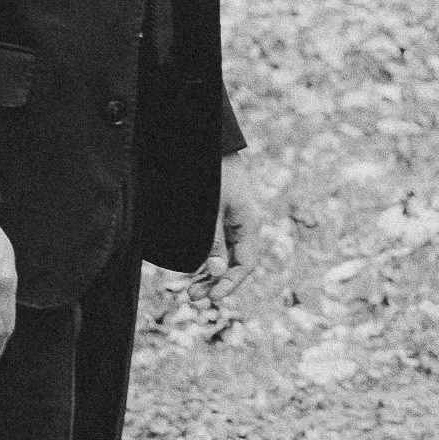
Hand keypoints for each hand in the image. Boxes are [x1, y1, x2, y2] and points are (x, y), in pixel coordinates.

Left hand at [194, 155, 261, 297]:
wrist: (209, 141)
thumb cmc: (213, 173)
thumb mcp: (212, 209)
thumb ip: (213, 241)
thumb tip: (215, 272)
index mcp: (248, 223)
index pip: (245, 264)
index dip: (230, 283)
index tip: (213, 298)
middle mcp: (243, 225)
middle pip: (234, 263)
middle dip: (215, 283)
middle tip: (193, 297)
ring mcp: (232, 220)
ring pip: (224, 255)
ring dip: (208, 274)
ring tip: (189, 290)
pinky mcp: (220, 214)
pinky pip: (217, 244)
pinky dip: (206, 258)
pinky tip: (193, 270)